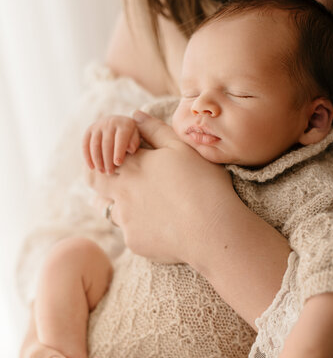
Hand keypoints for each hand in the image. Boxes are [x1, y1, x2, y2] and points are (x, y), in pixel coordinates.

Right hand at [83, 115, 139, 174]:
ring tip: (102, 171)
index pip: (120, 139)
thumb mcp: (136, 138)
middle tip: (110, 172)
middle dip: (107, 159)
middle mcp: (110, 122)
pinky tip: (91, 167)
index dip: (118, 151)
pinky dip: (87, 156)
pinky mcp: (89, 130)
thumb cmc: (130, 136)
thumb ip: (134, 143)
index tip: (118, 163)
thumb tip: (130, 149)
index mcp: (124, 124)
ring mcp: (98, 125)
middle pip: (106, 143)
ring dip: (97, 160)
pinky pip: (85, 144)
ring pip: (95, 144)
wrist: (119, 124)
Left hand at [86, 111, 232, 263]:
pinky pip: (131, 232)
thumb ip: (155, 130)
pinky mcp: (134, 242)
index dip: (109, 153)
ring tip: (153, 207)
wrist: (213, 230)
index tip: (123, 156)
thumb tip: (135, 115)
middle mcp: (121, 192)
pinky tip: (167, 227)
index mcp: (133, 166)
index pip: (103, 155)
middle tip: (120, 179)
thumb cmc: (203, 185)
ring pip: (113, 210)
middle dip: (100, 177)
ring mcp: (125, 219)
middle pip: (94, 181)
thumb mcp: (182, 149)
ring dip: (125, 205)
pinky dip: (144, 228)